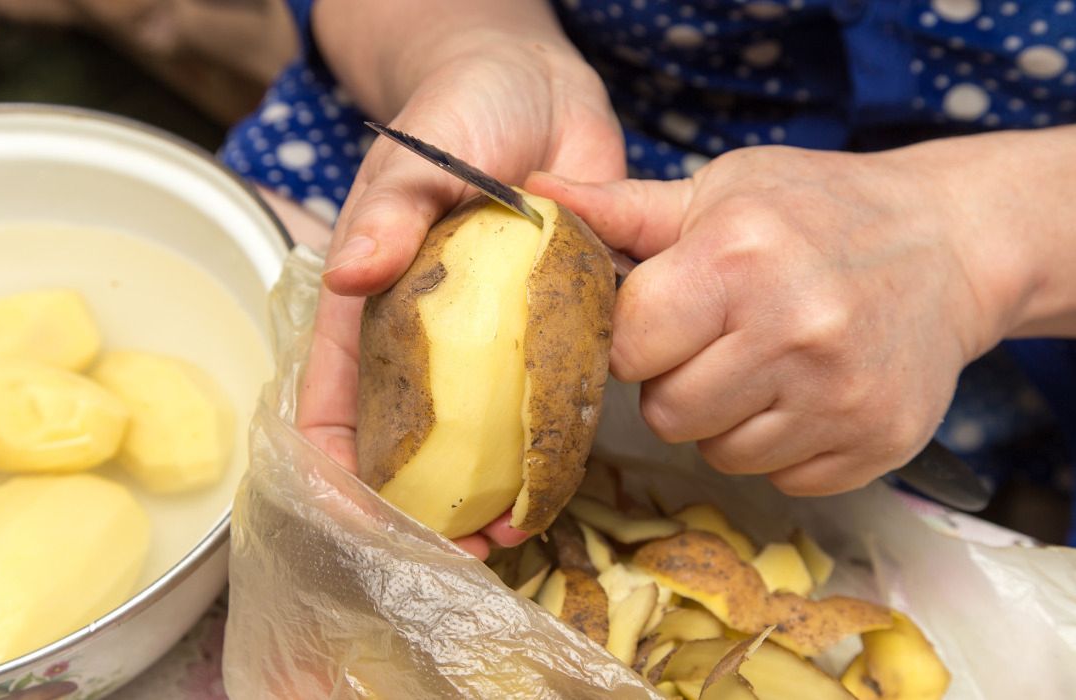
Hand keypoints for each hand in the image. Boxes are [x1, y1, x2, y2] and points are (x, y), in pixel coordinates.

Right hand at [297, 39, 624, 557]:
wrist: (544, 89)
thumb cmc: (461, 110)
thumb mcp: (417, 155)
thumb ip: (389, 210)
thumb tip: (352, 268)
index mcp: (376, 301)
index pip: (337, 393)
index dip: (332, 462)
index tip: (350, 518)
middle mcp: (429, 335)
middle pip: (407, 437)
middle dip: (416, 501)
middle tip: (445, 547)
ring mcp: (491, 339)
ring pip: (478, 436)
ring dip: (486, 491)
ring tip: (503, 536)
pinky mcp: (551, 329)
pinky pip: (546, 400)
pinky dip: (546, 449)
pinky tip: (553, 487)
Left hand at [527, 143, 1023, 495]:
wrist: (948, 245)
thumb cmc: (819, 211)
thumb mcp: (722, 190)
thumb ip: (623, 210)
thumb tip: (530, 194)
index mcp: (738, 258)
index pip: (628, 345)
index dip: (633, 337)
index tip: (659, 320)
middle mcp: (792, 330)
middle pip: (667, 412)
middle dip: (675, 382)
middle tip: (714, 341)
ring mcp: (840, 394)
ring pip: (720, 454)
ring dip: (725, 418)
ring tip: (762, 362)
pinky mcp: (875, 442)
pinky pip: (781, 478)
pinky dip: (781, 444)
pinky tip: (805, 391)